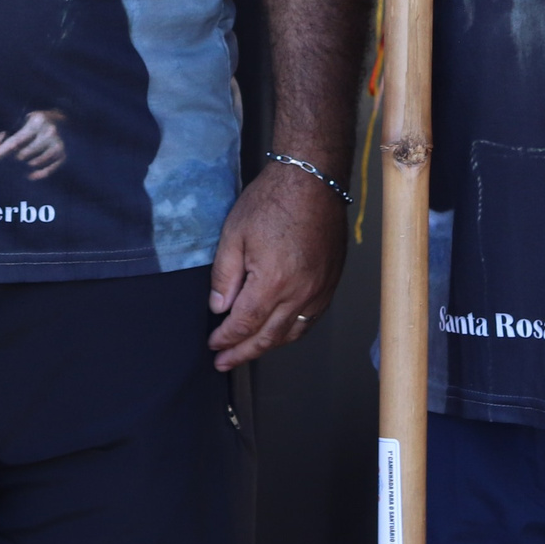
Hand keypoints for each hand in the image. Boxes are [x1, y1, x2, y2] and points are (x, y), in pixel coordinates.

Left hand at [0, 111, 66, 178]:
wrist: (60, 119)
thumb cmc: (31, 124)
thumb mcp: (18, 124)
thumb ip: (1, 137)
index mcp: (36, 121)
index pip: (16, 141)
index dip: (1, 152)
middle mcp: (49, 132)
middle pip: (24, 154)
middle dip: (16, 157)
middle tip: (15, 156)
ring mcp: (57, 144)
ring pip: (35, 163)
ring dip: (26, 164)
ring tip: (24, 160)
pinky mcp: (63, 154)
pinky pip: (48, 170)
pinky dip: (38, 174)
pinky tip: (30, 176)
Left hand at [207, 158, 347, 368]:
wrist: (313, 180)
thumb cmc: (271, 201)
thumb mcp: (234, 234)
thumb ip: (224, 276)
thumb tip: (219, 309)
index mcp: (272, 282)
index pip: (245, 324)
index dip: (226, 338)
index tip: (213, 345)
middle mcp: (300, 293)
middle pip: (269, 337)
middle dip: (243, 352)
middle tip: (224, 363)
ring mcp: (319, 290)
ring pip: (292, 333)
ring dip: (268, 346)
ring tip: (248, 351)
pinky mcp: (330, 283)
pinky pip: (311, 319)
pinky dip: (293, 331)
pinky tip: (280, 332)